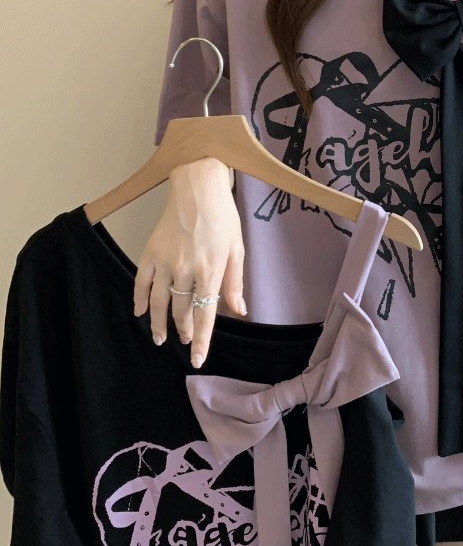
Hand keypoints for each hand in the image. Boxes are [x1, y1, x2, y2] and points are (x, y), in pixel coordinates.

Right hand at [133, 157, 245, 367]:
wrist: (198, 187)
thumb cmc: (223, 216)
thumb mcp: (237, 249)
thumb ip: (235, 283)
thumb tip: (240, 311)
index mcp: (211, 270)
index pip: (205, 314)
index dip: (201, 340)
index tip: (197, 359)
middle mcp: (187, 269)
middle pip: (182, 311)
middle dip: (183, 330)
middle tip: (184, 340)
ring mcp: (165, 261)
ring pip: (160, 302)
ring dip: (160, 323)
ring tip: (161, 337)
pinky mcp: (150, 251)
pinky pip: (141, 281)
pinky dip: (139, 300)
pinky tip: (139, 313)